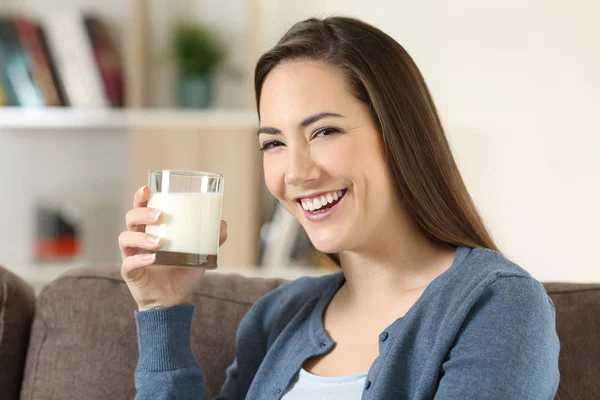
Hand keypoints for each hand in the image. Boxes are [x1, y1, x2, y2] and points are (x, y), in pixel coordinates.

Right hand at [119, 186, 227, 310]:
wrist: (174, 301)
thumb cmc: (183, 273)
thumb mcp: (200, 254)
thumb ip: (212, 240)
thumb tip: (223, 224)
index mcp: (151, 230)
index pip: (141, 208)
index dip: (140, 197)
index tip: (147, 189)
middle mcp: (138, 239)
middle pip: (130, 218)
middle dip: (142, 213)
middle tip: (160, 216)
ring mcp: (132, 255)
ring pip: (125, 238)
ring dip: (141, 237)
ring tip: (160, 242)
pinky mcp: (130, 273)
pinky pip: (128, 263)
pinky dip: (139, 259)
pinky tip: (152, 259)